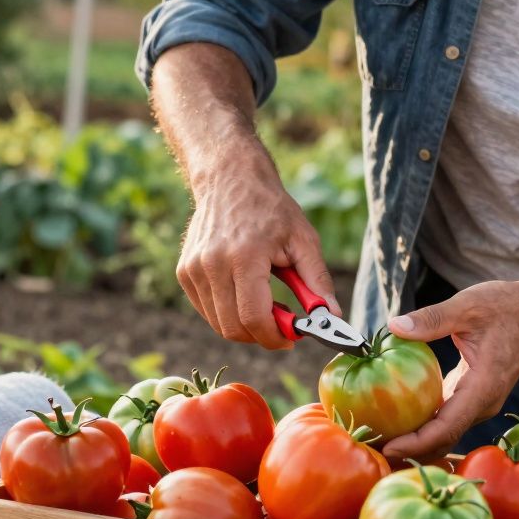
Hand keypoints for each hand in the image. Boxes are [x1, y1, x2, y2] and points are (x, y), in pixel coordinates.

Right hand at [177, 141, 338, 349]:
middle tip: (282, 325)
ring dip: (245, 325)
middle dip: (261, 336)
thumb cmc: (270, 208)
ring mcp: (193, 269)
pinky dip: (228, 313)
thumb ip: (318, 281)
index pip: (254, 318)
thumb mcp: (303, 239)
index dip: (274, 337)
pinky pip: (208, 311)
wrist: (229, 179)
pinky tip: (245, 293)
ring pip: (219, 324)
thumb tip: (333, 317)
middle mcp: (212, 264)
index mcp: (244, 256)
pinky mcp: (184, 273)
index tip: (291, 339)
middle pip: (234, 328)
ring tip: (266, 303)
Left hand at [380, 279, 518, 461]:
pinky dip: (423, 425)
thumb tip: (394, 327)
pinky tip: (396, 422)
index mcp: (483, 387)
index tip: (388, 447)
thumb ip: (432, 318)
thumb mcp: (468, 306)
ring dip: (414, 441)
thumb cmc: (507, 307)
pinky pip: (446, 419)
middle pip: (444, 439)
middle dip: (410, 450)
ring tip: (378, 441)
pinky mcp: (472, 396)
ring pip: (445, 433)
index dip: (416, 443)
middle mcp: (483, 403)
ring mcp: (479, 403)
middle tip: (372, 450)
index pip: (446, 428)